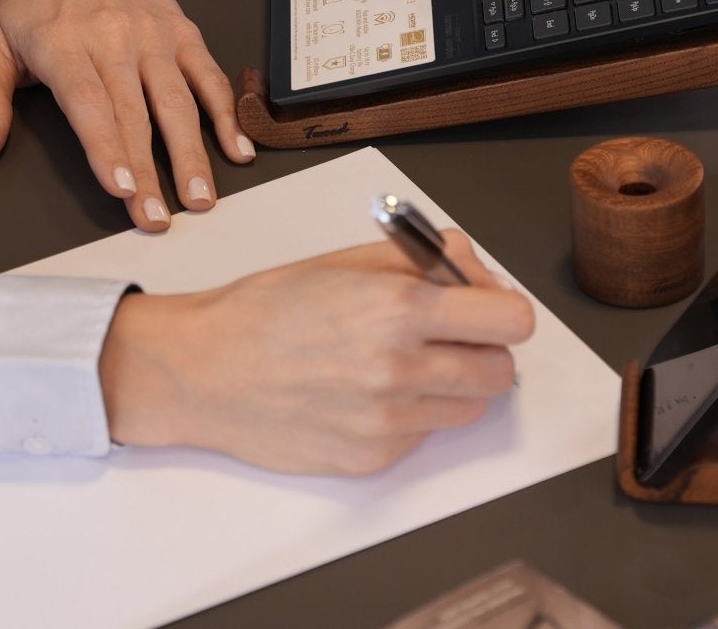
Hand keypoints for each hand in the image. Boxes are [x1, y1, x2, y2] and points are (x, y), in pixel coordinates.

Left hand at [0, 0, 252, 229]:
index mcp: (64, 45)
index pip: (90, 104)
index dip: (107, 148)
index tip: (122, 188)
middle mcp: (114, 38)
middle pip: (135, 114)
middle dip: (150, 173)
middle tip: (158, 220)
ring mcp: (153, 36)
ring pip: (177, 100)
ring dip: (192, 154)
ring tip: (200, 199)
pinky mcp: (181, 33)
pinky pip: (208, 76)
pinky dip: (226, 114)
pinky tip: (236, 149)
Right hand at [98, 229, 534, 474]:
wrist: (207, 369)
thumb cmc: (269, 307)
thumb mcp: (348, 257)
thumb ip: (423, 258)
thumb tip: (474, 270)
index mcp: (399, 306)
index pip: (510, 320)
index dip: (502, 308)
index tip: (487, 304)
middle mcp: (400, 368)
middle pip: (501, 371)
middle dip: (483, 347)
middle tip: (449, 333)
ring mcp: (388, 422)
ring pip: (470, 407)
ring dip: (453, 383)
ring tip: (404, 360)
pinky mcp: (373, 459)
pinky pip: (425, 434)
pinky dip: (413, 412)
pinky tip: (368, 390)